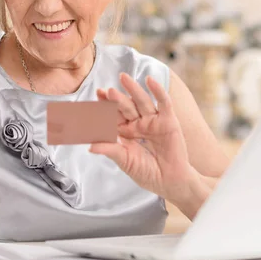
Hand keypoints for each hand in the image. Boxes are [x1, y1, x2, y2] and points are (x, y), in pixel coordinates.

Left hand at [91, 73, 202, 205]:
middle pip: (126, 107)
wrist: (170, 182)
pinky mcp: (169, 121)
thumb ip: (110, 150)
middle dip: (117, 98)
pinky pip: (163, 103)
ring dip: (133, 89)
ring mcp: (153, 120)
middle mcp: (139, 123)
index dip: (105, 107)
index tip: (96, 97)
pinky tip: (150, 81)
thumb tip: (90, 147)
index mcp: (126, 132)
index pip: (114, 116)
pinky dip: (158, 91)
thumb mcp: (126, 161)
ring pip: (142, 101)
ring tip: (123, 77)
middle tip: (107, 91)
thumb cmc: (147, 173)